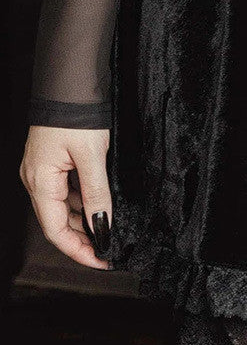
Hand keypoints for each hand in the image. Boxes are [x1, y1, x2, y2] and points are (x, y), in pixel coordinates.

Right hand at [19, 126, 111, 269]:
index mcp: (40, 182)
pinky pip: (69, 191)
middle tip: (111, 249)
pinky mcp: (55, 162)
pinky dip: (85, 202)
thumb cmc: (77, 116)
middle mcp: (37, 180)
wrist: (71, 84)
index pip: (55, 230)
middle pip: (59, 221)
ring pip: (65, 207)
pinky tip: (103, 206)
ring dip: (85, 220)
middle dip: (84, 238)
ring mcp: (44, 171)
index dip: (78, 250)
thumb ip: (97, 193)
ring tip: (111, 231)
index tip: (101, 260)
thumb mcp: (92, 157)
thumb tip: (102, 225)